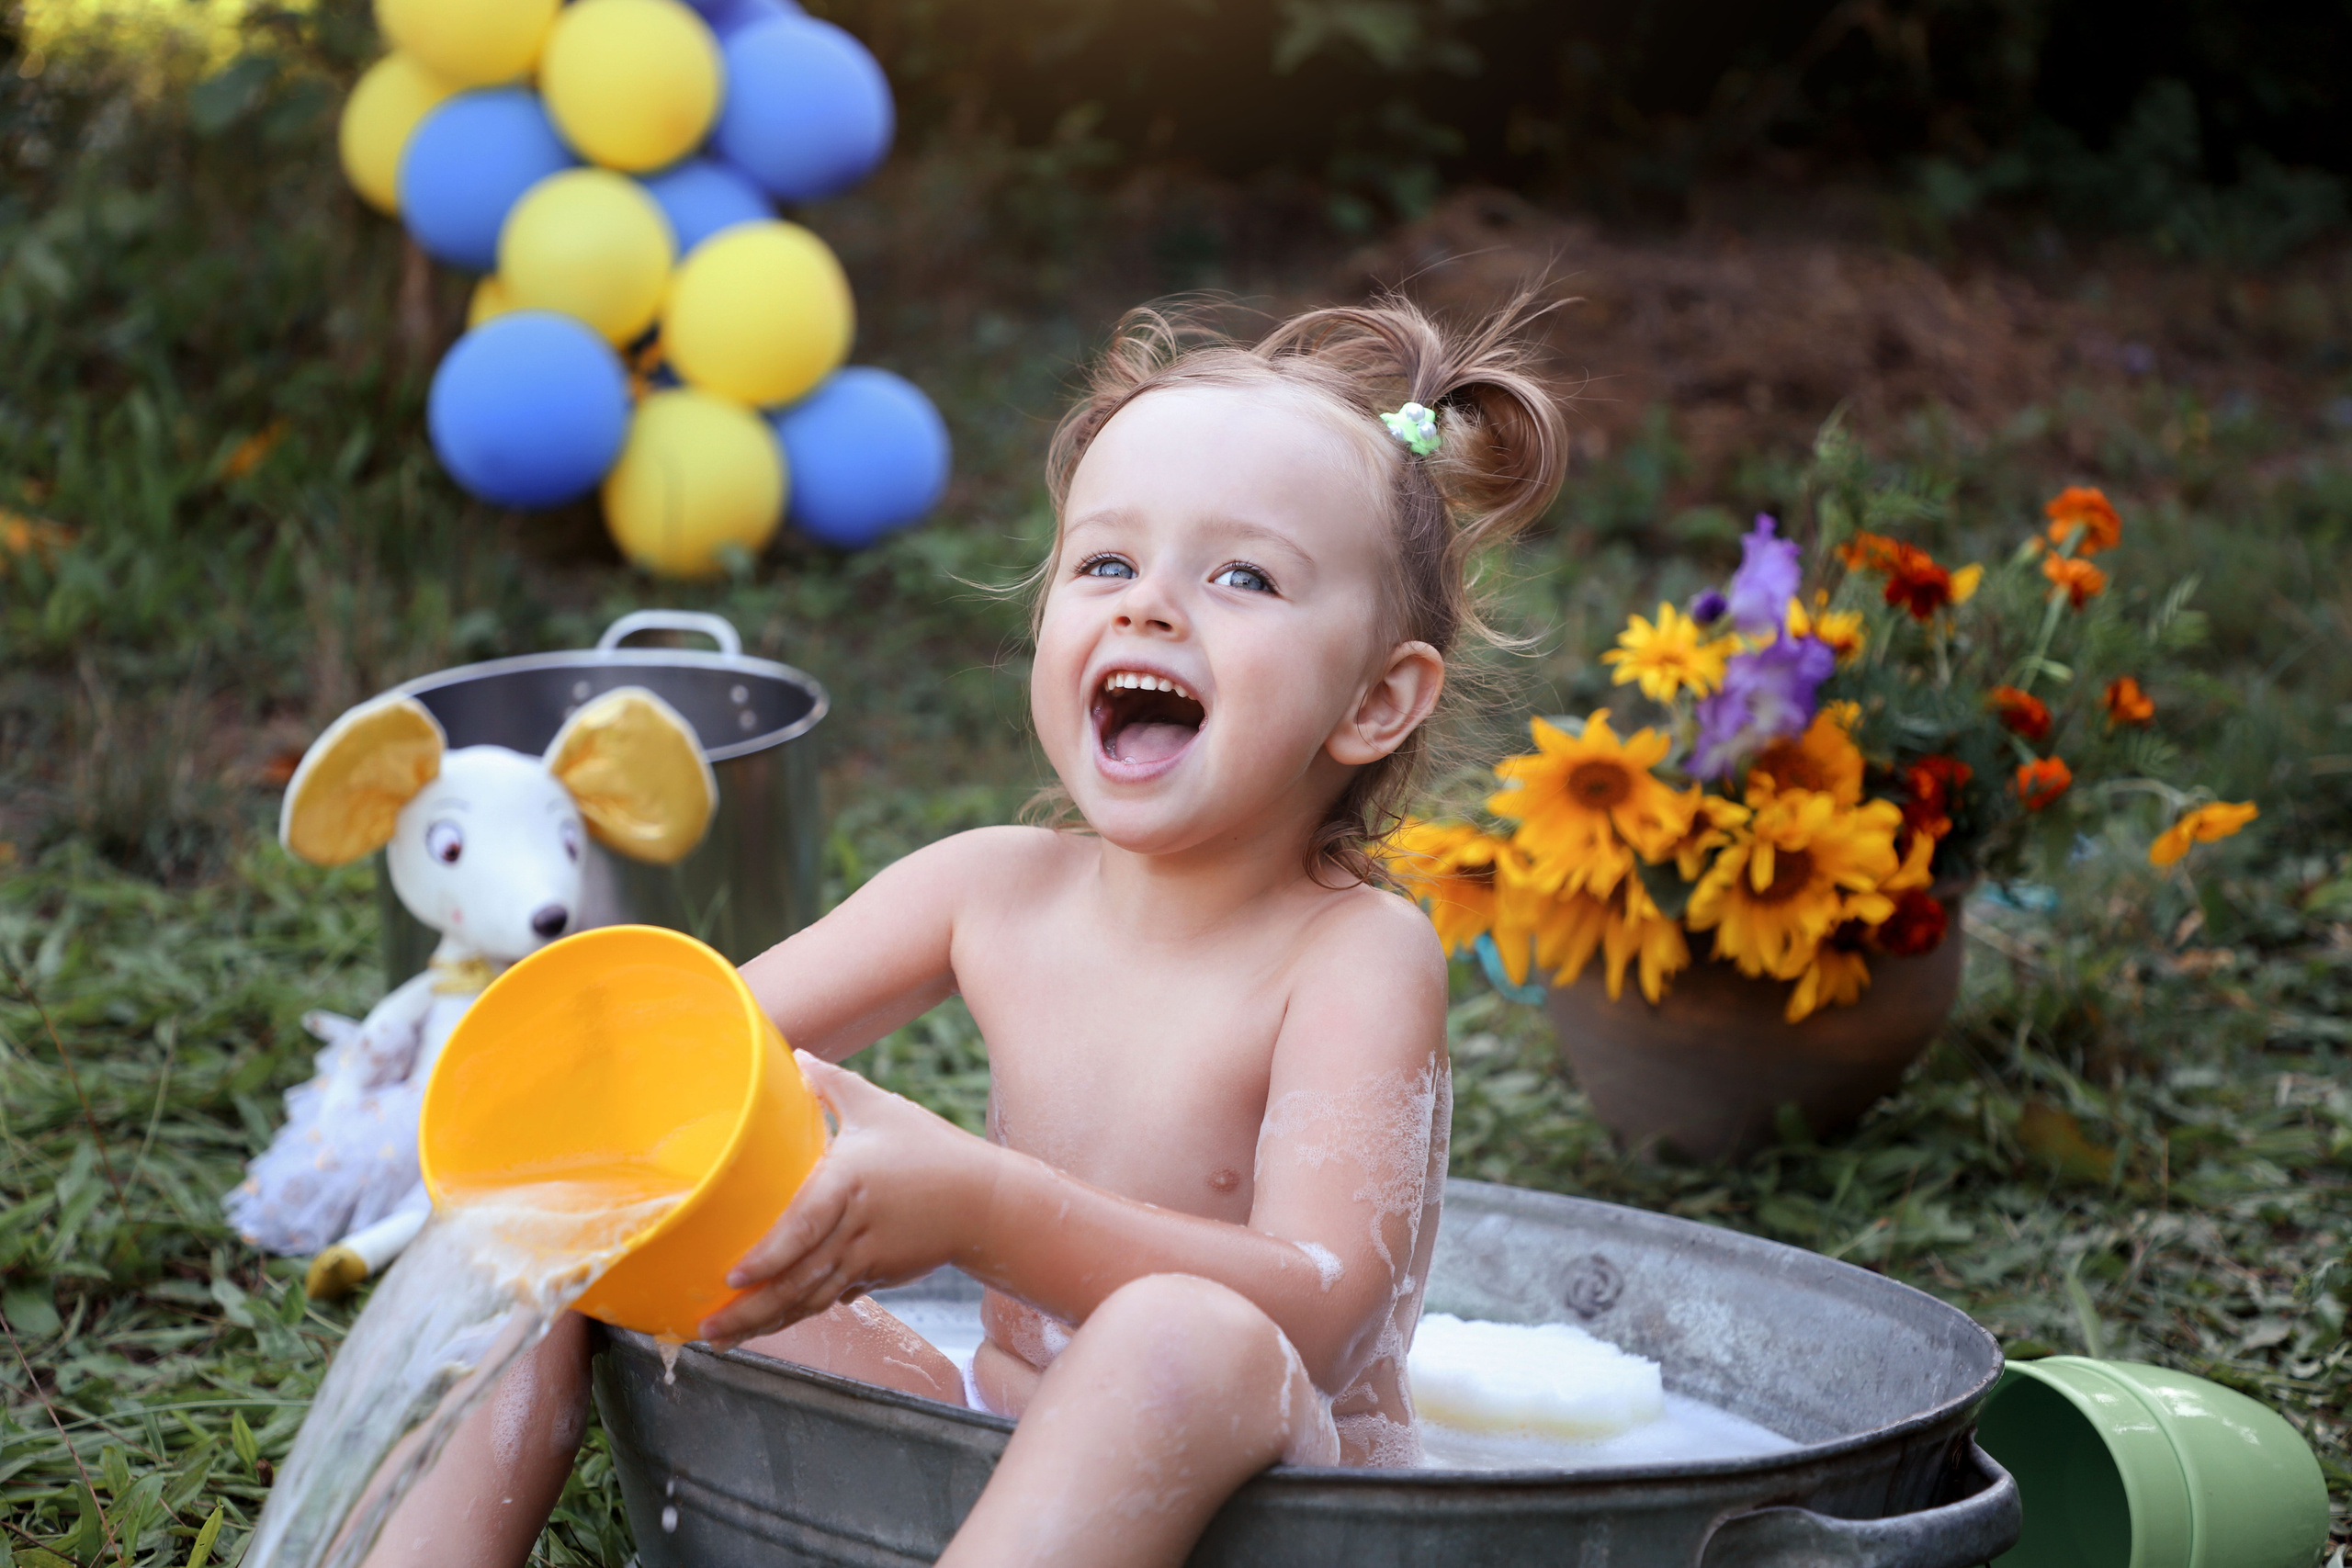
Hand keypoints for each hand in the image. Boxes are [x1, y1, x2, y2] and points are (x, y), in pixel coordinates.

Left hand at [698, 1052, 998, 1347]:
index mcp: (850, 1184)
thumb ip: (833, 1084)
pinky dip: (796, 1314)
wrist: (984, 1201)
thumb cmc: (930, 1148)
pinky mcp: (876, 1276)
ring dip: (765, 1323)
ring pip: (809, 1300)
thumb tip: (796, 1056)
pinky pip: (829, 1299)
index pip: (805, 1226)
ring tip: (723, 1339)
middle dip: (750, 1310)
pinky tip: (766, 1325)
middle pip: (798, 1279)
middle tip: (706, 1329)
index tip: (733, 1276)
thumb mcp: (882, 1108)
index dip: (770, 1255)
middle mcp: (855, 1228)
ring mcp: (867, 1259)